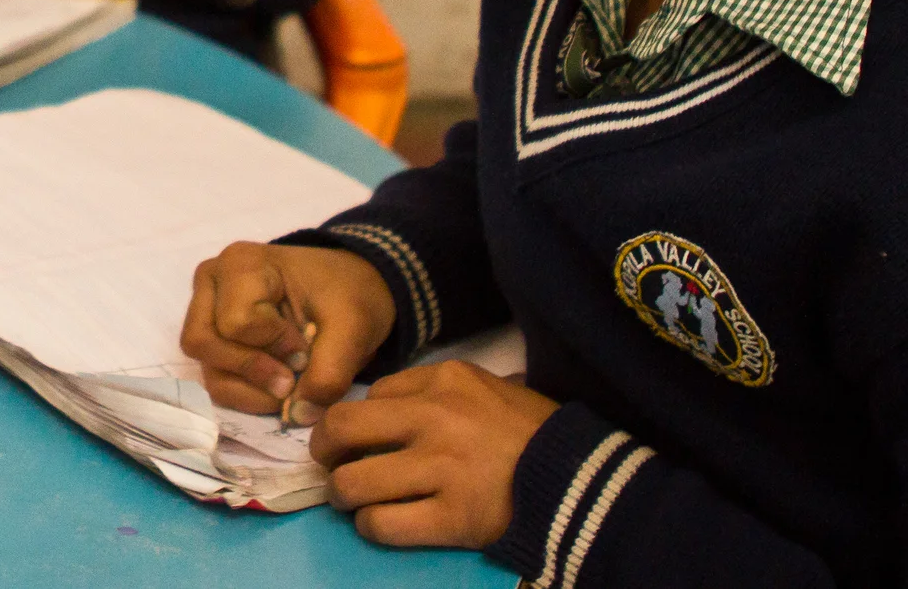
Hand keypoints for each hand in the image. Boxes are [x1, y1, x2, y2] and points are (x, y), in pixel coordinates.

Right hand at [182, 242, 395, 421]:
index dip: (274, 346)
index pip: (237, 322)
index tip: (306, 349)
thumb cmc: (345, 295)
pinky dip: (247, 396)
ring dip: (251, 390)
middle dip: (253, 371)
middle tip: (293, 378)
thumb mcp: (352, 327)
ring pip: (207, 369)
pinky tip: (276, 388)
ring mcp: (204, 314)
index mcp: (240, 264)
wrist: (347, 290)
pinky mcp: (212, 343)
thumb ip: (329, 372)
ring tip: (289, 385)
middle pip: (205, 343)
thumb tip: (299, 414)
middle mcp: (210, 284)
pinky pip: (215, 381)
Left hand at [314, 361, 558, 549]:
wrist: (583, 480)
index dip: (356, 419)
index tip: (356, 438)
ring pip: (352, 483)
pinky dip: (371, 526)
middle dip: (324, 450)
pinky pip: (382, 524)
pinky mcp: (451, 518)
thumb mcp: (492, 389)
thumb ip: (441, 390)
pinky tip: (379, 523)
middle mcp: (435, 419)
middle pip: (343, 429)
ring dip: (342, 494)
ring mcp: (441, 470)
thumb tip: (386, 403)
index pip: (372, 395)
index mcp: (446, 380)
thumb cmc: (537, 433)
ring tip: (351, 499)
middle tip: (330, 464)